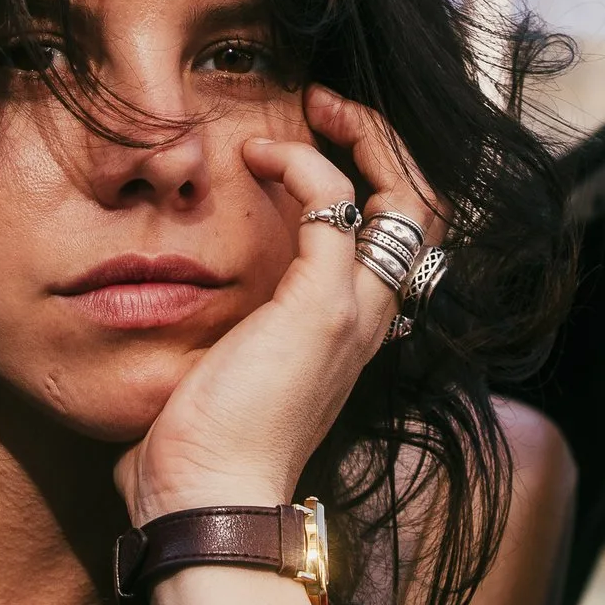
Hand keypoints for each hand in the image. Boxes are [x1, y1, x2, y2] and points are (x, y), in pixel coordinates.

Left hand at [116, 88, 442, 525]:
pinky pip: (336, 202)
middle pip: (424, 206)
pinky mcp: (322, 305)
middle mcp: (369, 318)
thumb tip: (180, 290)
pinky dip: (303, 164)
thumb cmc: (195, 448)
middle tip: (325, 108)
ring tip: (315, 108)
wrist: (202, 497)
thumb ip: (228, 321)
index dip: (370, 175)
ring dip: (366, 137)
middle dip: (385, 141)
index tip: (309, 140)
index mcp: (349, 330)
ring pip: (409, 197)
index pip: (395, 236)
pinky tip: (257, 158)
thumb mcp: (222, 364)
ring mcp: (354, 311)